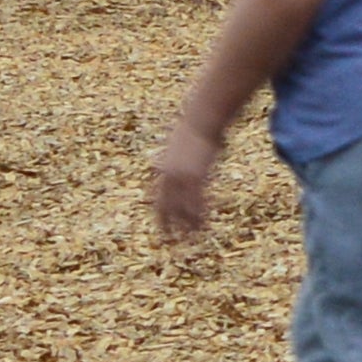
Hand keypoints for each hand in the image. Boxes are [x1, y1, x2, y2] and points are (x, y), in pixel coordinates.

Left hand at [145, 113, 222, 246]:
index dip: (160, 212)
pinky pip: (197, 200)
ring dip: (186, 225)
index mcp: (164, 170)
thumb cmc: (195, 128)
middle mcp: (169, 176)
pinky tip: (203, 225)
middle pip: (166, 205)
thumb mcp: (181, 143)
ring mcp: (182, 178)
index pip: (158, 197)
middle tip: (167, 239)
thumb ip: (180, 156)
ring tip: (190, 239)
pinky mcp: (196, 177)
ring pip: (182, 207)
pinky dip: (200, 214)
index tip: (162, 224)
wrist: (201, 121)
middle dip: (166, 224)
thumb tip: (180, 158)